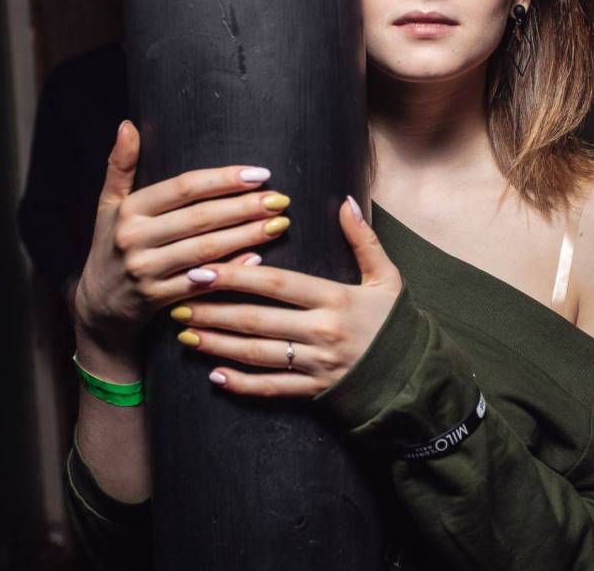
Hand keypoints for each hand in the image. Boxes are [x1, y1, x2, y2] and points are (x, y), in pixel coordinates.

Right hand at [72, 120, 294, 354]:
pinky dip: (231, 271)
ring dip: (246, 236)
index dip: (223, 179)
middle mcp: (135, 238)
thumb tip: (128, 125)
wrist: (98, 305)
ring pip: (205, 250)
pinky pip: (202, 284)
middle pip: (200, 218)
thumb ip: (120, 166)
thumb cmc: (111, 246)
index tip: (259, 174)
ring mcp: (146, 271)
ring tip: (278, 224)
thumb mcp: (108, 205)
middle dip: (244, 208)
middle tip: (280, 199)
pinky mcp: (157, 299)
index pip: (184, 188)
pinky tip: (258, 259)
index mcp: (129, 210)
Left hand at [169, 197, 402, 396]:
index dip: (237, 276)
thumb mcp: (387, 278)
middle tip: (179, 300)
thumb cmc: (396, 324)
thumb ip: (364, 240)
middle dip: (213, 310)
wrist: (415, 377)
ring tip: (186, 332)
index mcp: (337, 299)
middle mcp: (322, 333)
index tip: (204, 268)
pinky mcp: (313, 392)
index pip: (277, 285)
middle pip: (257, 320)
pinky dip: (241, 384)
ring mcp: (316, 365)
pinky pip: (271, 389)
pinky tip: (213, 376)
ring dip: (216, 344)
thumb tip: (345, 201)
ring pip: (256, 354)